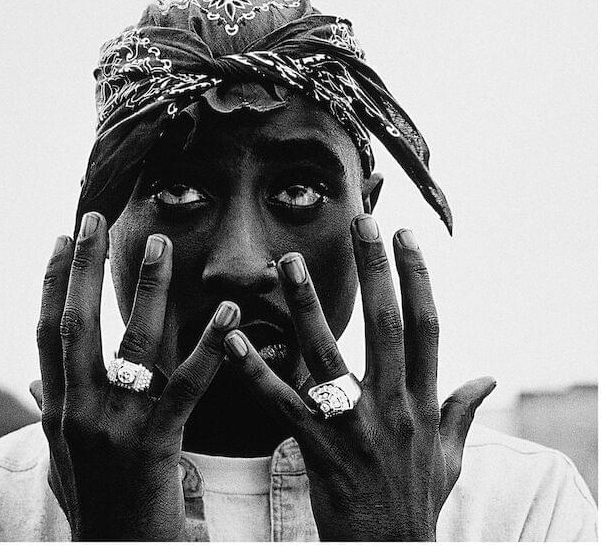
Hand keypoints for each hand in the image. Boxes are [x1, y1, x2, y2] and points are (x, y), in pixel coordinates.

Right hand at [32, 212, 237, 540]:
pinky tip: (230, 313)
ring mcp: (113, 426)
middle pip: (76, 324)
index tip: (64, 239)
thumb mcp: (61, 458)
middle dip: (85, 267)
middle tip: (96, 218)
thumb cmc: (95, 501)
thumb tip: (31, 383)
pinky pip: (186, 384)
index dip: (54, 281)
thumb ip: (47, 414)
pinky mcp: (155, 442)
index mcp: (56, 409)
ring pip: (131, 343)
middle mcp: (76, 411)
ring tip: (162, 244)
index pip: (47, 331)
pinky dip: (211, 346)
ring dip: (148, 289)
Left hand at [222, 214, 494, 540]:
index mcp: (425, 403)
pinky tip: (233, 339)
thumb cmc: (417, 501)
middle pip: (386, 325)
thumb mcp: (451, 458)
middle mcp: (394, 408)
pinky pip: (281, 403)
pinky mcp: (317, 449)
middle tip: (360, 221)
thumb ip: (464, 411)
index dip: (418, 277)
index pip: (427, 326)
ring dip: (307, 305)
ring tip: (288, 261)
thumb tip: (490, 378)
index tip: (407, 235)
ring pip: (328, 355)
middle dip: (374, 269)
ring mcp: (354, 428)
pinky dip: (255, 370)